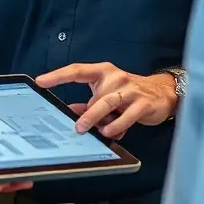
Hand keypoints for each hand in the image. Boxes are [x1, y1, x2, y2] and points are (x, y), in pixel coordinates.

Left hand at [35, 63, 177, 139]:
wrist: (162, 93)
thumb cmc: (128, 94)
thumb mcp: (107, 95)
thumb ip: (88, 103)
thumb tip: (68, 113)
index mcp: (103, 71)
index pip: (77, 71)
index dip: (58, 75)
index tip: (41, 81)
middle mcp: (116, 77)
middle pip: (95, 95)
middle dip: (87, 114)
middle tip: (77, 127)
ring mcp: (130, 89)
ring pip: (108, 103)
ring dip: (96, 118)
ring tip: (89, 130)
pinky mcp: (143, 103)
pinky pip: (127, 115)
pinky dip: (117, 126)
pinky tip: (110, 132)